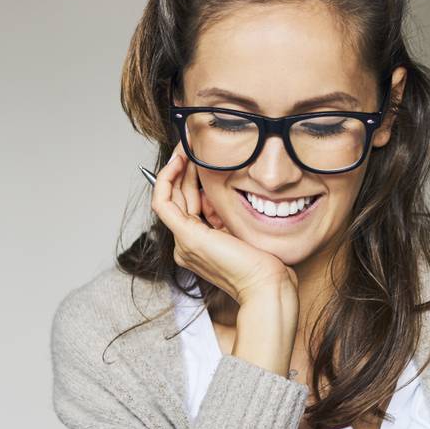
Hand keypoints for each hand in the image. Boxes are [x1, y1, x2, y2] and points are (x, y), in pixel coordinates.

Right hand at [150, 143, 297, 304]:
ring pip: (170, 197)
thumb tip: (215, 188)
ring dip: (176, 168)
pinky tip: (179, 160)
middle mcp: (186, 245)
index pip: (189, 205)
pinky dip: (166, 178)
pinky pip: (163, 201)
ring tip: (188, 146)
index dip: (191, 178)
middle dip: (184, 168)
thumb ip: (224, 212)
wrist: (266, 285)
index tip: (200, 156)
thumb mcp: (241, 229)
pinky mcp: (186, 237)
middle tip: (191, 143)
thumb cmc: (264, 264)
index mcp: (199, 246)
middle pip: (178, 198)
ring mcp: (183, 242)